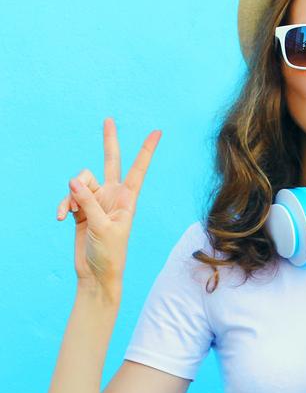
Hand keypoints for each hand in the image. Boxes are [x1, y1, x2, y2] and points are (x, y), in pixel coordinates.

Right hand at [55, 118, 161, 298]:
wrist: (96, 273)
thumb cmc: (110, 253)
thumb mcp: (102, 227)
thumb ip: (87, 202)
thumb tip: (72, 180)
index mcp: (127, 198)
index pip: (138, 169)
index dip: (146, 150)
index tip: (157, 132)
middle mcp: (113, 195)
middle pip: (110, 162)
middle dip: (109, 141)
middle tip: (109, 119)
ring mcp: (96, 201)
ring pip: (80, 181)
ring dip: (72, 194)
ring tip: (72, 212)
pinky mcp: (82, 209)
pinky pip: (69, 197)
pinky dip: (64, 205)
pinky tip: (62, 218)